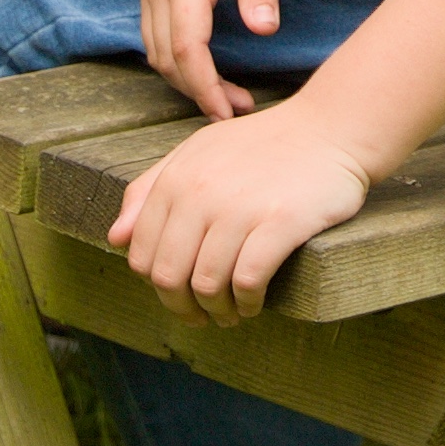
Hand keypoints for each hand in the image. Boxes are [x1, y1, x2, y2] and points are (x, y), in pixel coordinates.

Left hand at [107, 106, 375, 319]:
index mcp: (176, 178)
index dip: (158, 287)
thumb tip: (115, 238)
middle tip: (205, 316)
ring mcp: (240, 208)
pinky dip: (248, 302)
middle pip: (170, 278)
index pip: (142, 256)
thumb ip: (150, 190)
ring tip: (233, 312)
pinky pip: (248, 281)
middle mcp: (201, 192)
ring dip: (219, 310)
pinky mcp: (279, 222)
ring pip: (208, 285)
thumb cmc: (261, 147)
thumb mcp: (197, 154)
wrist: (329, 129)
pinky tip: (255, 301)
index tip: (180, 296)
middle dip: (184, 308)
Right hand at [135, 0, 283, 120]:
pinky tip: (202, 59)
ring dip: (184, 77)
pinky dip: (172, 55)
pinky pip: (151, 29)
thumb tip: (265, 33)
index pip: (185, 50)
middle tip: (240, 109)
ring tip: (226, 92)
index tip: (232, 114)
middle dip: (198, 92)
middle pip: (165, 58)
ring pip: (153, 47)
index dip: (206, 89)